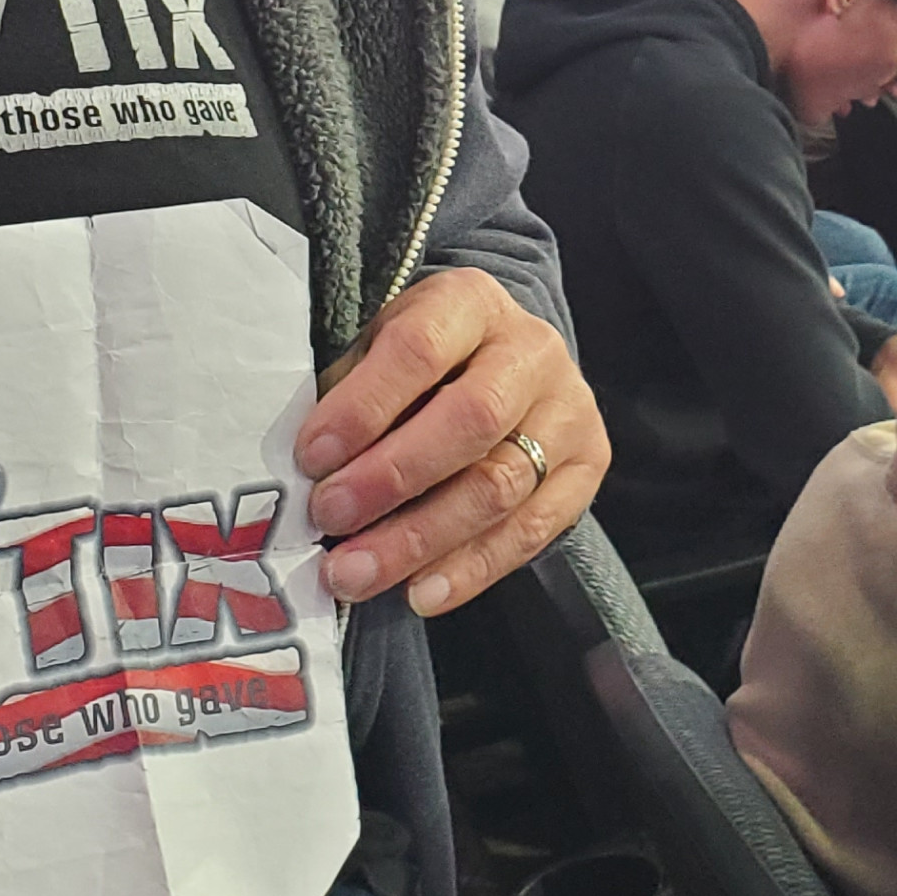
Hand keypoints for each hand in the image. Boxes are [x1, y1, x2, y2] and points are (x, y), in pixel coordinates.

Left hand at [296, 268, 607, 616]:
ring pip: (501, 485)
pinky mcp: (588, 465)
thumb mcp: (378, 346)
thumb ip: (350, 394)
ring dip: (422, 539)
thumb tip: (308, 471)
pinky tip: (420, 593)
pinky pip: (533, 530)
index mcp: (471, 302)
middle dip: (393, 477)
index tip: (310, 456)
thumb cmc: (419, 359)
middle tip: (331, 519)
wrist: (500, 357)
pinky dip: (473, 568)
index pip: (420, 348)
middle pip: (472, 420)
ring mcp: (569, 410)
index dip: (364, 406)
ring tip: (357, 573)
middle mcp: (532, 350)